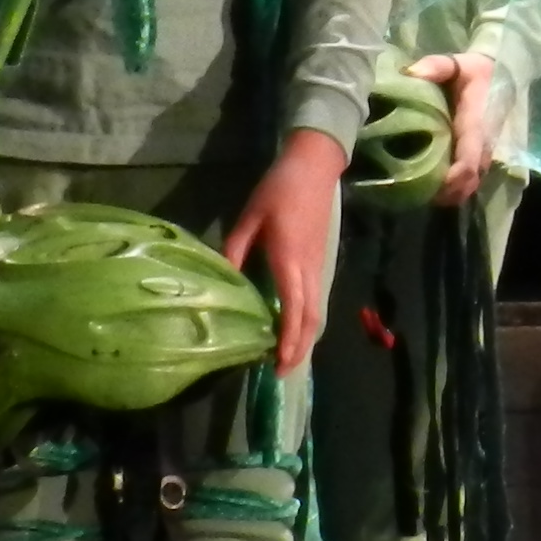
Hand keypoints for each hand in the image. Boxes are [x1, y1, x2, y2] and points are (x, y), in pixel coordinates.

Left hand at [220, 129, 347, 373]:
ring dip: (304, 337)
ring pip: (317, 311)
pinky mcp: (319, 262)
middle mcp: (309, 268)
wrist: (314, 168)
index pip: (293, 307)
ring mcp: (318, 266)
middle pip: (311, 317)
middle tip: (280, 372)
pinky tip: (292, 327)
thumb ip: (234, 250)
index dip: (287, 337)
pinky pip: (315, 299)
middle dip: (299, 348)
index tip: (277, 362)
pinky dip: (306, 320)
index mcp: (289, 258)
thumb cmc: (278, 190)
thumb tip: (221, 283)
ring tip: (285, 358)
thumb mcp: (248, 218)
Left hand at [412, 50, 503, 208]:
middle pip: (471, 180)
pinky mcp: (482, 154)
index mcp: (476, 125)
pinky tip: (437, 190)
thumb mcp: (458, 63)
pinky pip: (473, 178)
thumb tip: (411, 74)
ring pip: (473, 183)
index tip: (434, 186)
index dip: (453, 178)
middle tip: (420, 196)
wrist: (505, 75)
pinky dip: (457, 189)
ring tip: (426, 196)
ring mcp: (485, 151)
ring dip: (453, 194)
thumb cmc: (477, 72)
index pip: (469, 160)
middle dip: (449, 193)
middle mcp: (484, 144)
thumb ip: (436, 66)